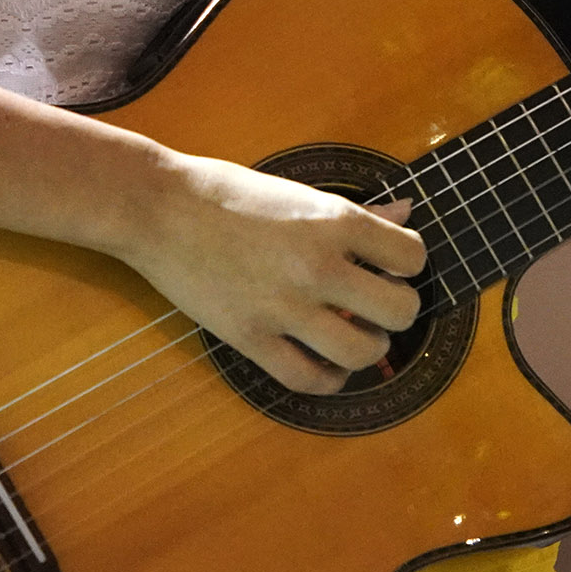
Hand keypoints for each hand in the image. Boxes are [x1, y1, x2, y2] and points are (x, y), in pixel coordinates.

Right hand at [117, 153, 427, 394]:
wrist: (159, 208)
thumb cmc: (228, 192)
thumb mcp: (299, 192)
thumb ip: (358, 213)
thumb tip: (406, 211)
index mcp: (333, 220)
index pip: (411, 256)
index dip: (407, 263)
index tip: (390, 265)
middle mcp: (317, 266)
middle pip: (400, 311)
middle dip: (397, 309)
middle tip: (377, 303)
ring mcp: (283, 307)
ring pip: (362, 352)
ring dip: (369, 347)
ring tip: (355, 333)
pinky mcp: (250, 338)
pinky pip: (309, 379)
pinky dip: (329, 380)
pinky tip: (327, 364)